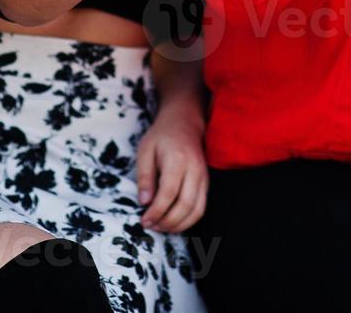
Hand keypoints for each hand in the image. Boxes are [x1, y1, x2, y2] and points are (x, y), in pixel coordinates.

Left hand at [135, 102, 207, 233]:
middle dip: (167, 221)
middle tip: (151, 226)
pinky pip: (201, 208)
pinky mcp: (206, 183)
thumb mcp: (145, 151)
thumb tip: (144, 202)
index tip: (144, 220)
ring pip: (197, 210)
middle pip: (186, 205)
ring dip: (179, 225)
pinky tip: (173, 222)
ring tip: (161, 227)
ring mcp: (204, 177)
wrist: (184, 123)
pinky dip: (188, 220)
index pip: (169, 193)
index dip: (156, 211)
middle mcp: (195, 170)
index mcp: (177, 160)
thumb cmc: (161, 136)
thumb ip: (144, 176)